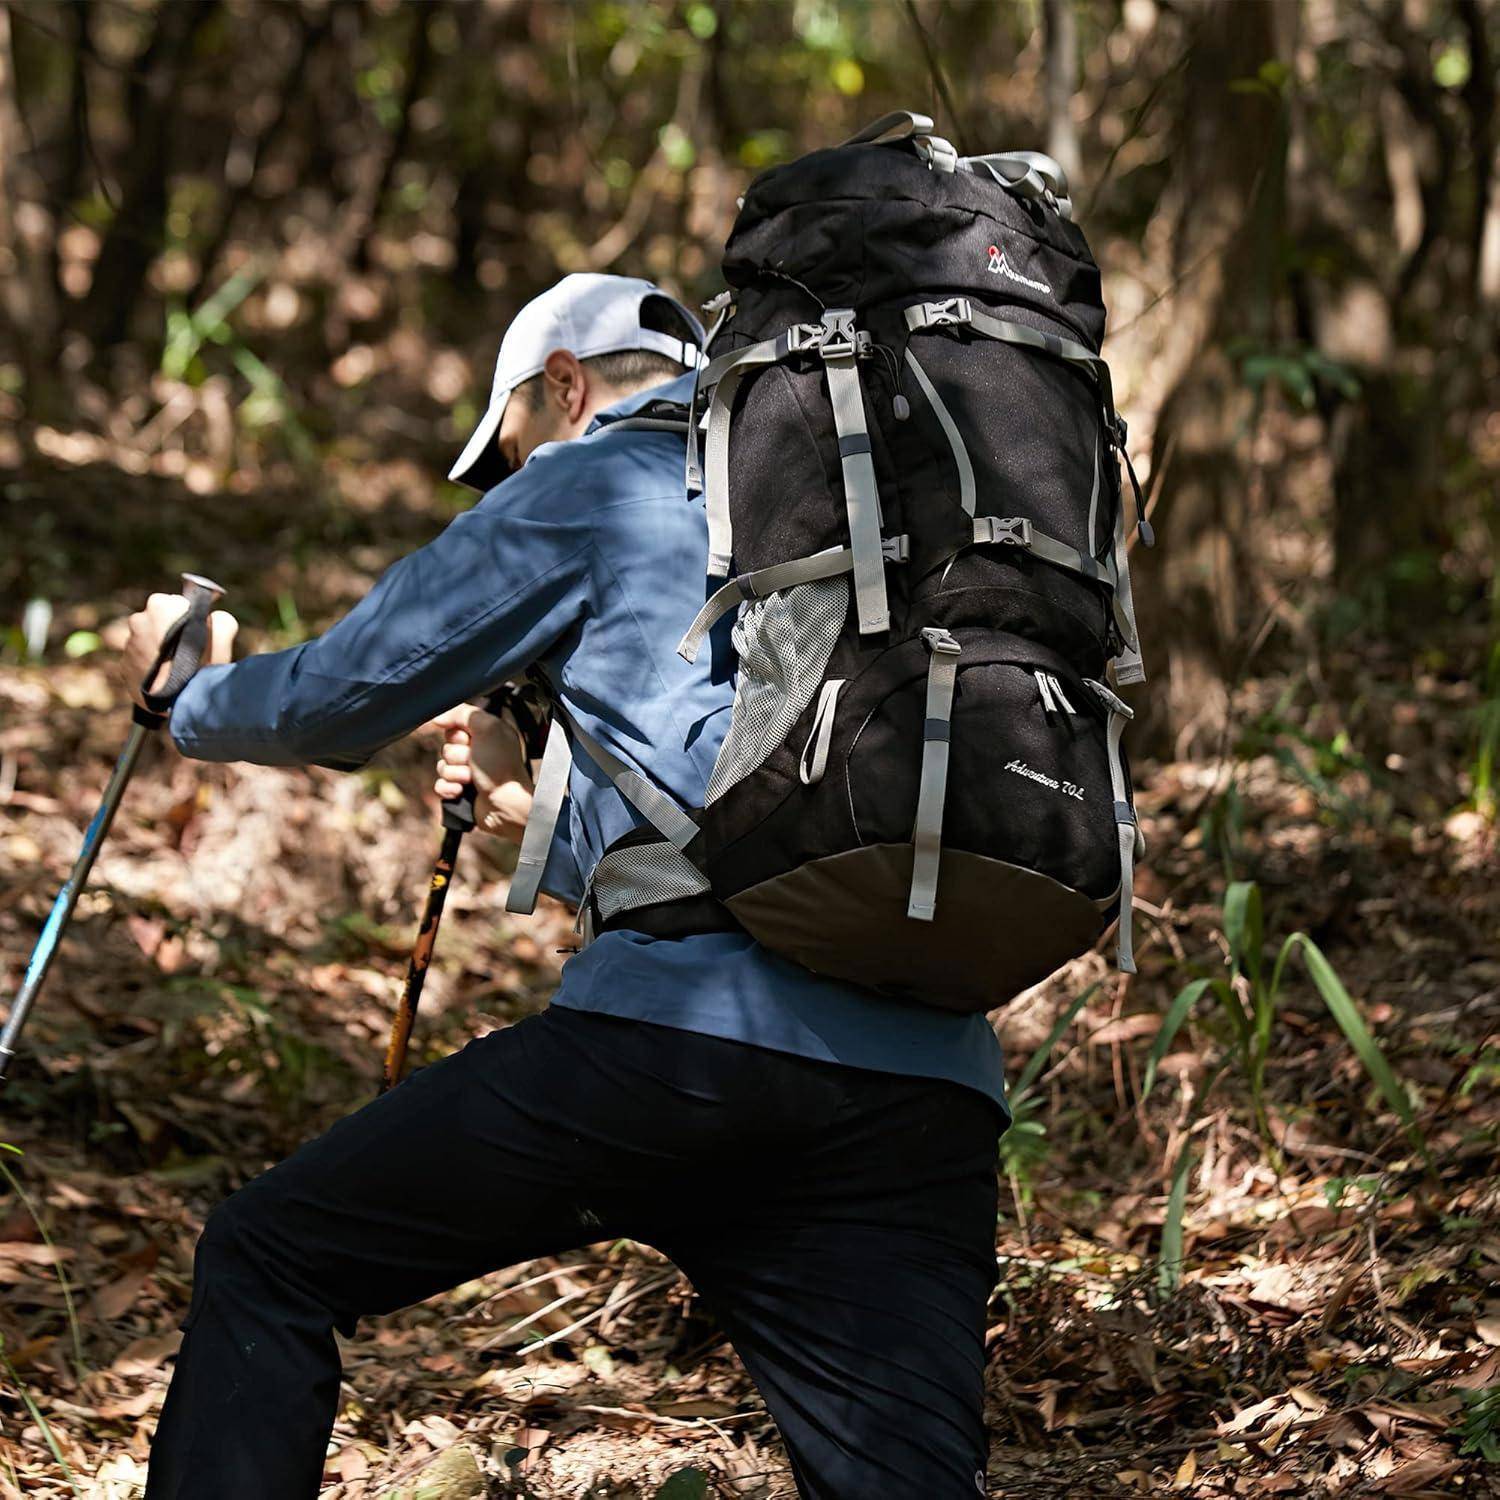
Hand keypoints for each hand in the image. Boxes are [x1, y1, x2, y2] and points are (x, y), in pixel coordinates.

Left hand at [122, 592, 237, 709]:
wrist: (182, 703)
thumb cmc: (204, 666)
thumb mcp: (223, 636)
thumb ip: (220, 620)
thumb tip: (214, 618)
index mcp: (161, 606)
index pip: (175, 601)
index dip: (188, 615)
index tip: (196, 630)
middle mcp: (139, 619)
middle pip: (158, 618)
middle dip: (170, 628)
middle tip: (187, 649)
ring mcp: (128, 643)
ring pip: (147, 638)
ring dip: (159, 647)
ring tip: (176, 666)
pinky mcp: (123, 665)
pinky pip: (139, 659)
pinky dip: (150, 665)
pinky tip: (165, 676)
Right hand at [430, 703, 533, 841]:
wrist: (504, 804)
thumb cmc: (500, 766)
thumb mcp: (488, 728)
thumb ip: (463, 713)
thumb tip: (437, 717)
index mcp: (486, 732)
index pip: (455, 723)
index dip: (457, 732)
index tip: (467, 738)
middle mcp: (478, 750)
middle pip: (447, 745)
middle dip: (457, 755)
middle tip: (473, 762)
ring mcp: (469, 771)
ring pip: (442, 765)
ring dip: (455, 773)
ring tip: (471, 779)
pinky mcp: (461, 789)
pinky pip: (440, 784)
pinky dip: (449, 788)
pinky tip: (462, 792)